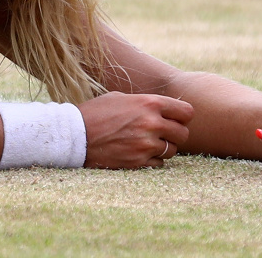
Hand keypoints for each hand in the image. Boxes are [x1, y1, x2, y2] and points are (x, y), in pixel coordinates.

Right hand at [79, 91, 193, 168]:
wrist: (75, 134)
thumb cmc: (96, 112)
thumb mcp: (121, 98)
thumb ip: (146, 103)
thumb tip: (165, 109)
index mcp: (149, 103)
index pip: (186, 112)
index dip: (182, 116)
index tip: (176, 118)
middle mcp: (151, 123)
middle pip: (183, 133)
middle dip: (175, 133)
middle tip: (163, 133)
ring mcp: (145, 145)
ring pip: (172, 150)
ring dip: (164, 147)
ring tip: (147, 142)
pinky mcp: (138, 161)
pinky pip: (159, 163)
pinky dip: (153, 159)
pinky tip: (139, 152)